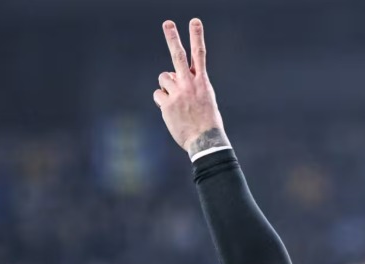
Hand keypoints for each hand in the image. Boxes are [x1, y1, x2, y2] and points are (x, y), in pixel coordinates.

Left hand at [154, 19, 229, 156]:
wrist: (205, 141)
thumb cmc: (206, 122)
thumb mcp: (205, 99)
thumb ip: (189, 84)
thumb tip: (169, 76)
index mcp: (202, 82)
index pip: (199, 54)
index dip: (196, 36)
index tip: (194, 21)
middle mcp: (189, 84)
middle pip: (178, 55)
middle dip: (173, 37)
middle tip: (168, 23)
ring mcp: (177, 93)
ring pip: (164, 77)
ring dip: (167, 86)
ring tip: (176, 100)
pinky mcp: (167, 104)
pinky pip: (158, 95)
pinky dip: (162, 101)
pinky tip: (172, 111)